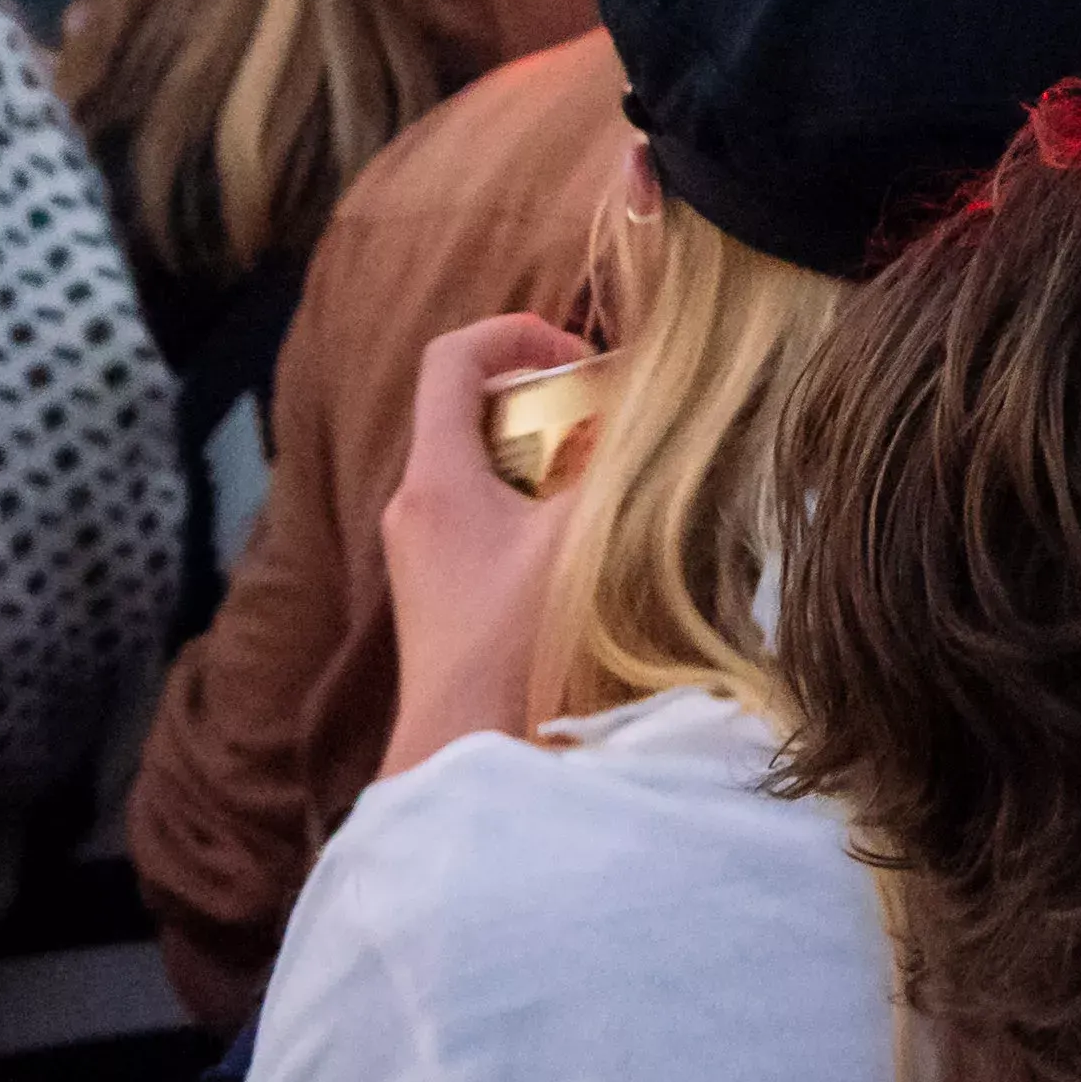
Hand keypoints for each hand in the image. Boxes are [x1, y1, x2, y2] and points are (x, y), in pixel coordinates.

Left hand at [374, 309, 596, 755]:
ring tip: (602, 478)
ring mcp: (418, 548)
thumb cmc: (515, 643)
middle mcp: (413, 504)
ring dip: (541, 452)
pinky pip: (477, 510)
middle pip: (469, 408)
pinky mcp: (434, 587)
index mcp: (435, 478)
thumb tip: (667, 417)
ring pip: (477, 463)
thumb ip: (619, 472)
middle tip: (606, 416)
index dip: (515, 332)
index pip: (451, 359)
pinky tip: (578, 540)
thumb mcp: (580, 542)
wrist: (462, 749)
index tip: (580, 354)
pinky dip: (527, 500)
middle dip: (544, 396)